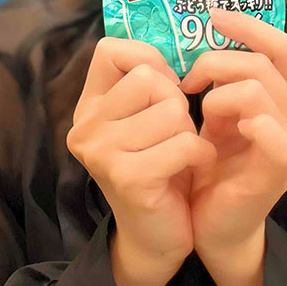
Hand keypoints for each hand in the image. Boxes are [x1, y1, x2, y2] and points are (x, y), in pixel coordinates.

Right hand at [66, 37, 216, 262]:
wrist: (157, 235)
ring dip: (189, 130)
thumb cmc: (159, 164)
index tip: (162, 86)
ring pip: (171, 110)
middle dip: (175, 101)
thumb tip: (171, 54)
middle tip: (173, 130)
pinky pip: (184, 143)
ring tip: (181, 151)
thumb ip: (148, 81)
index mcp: (89, 105)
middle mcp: (85, 126)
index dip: (147, 58)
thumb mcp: (147, 116)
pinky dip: (201, 153)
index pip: (110, 49)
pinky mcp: (128, 178)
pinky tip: (194, 166)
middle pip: (147, 77)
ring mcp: (102, 153)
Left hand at [179, 7, 286, 254]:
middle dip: (218, 63)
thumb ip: (228, 78)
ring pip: (257, 89)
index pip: (284, 48)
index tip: (214, 17)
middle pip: (265, 63)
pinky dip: (237, 117)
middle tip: (189, 81)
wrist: (214, 224)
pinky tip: (216, 130)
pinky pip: (266, 127)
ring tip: (200, 117)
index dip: (250, 27)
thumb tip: (211, 31)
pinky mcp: (283, 168)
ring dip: (216, 96)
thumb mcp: (222, 112)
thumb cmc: (216, 163)